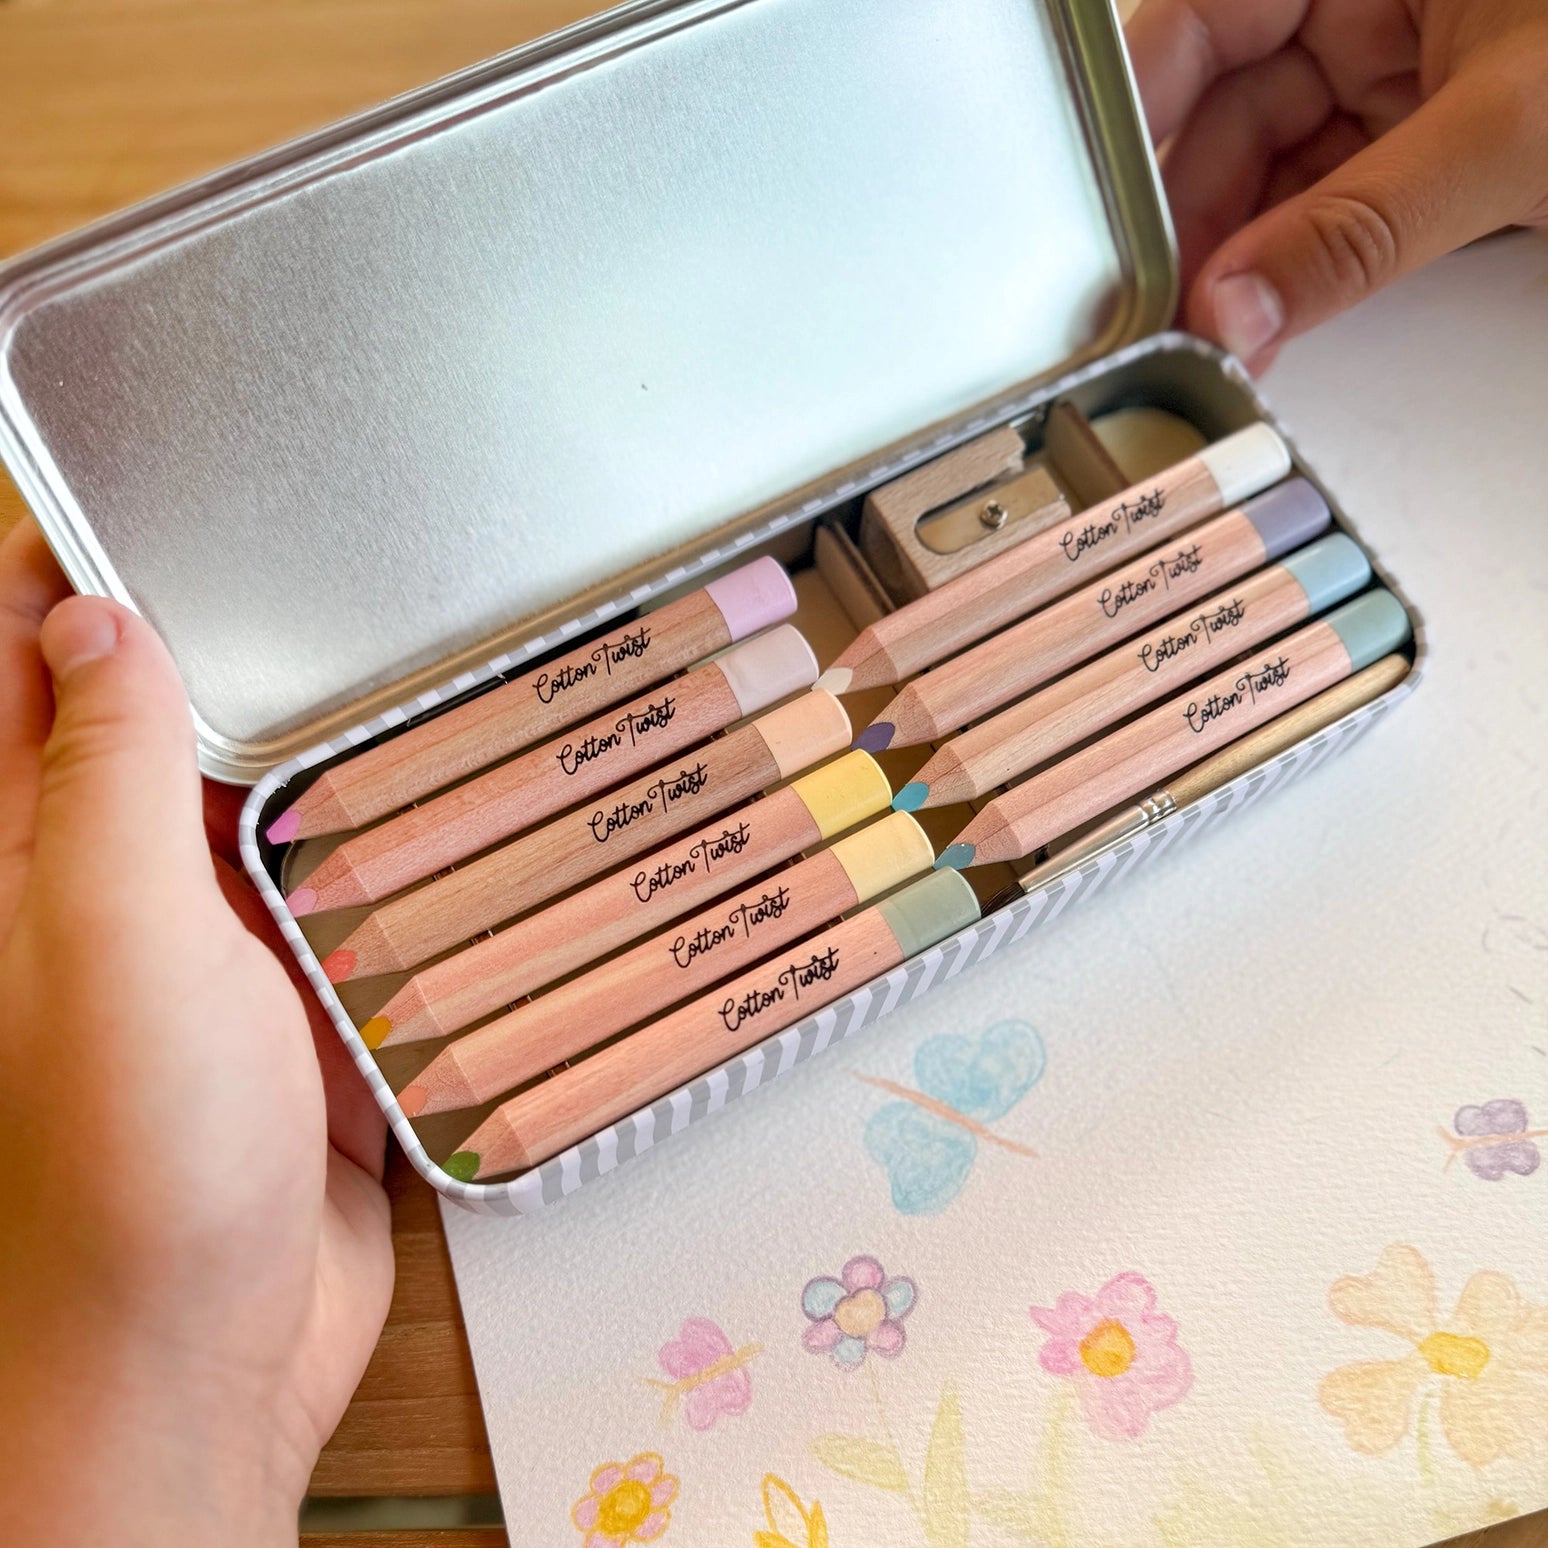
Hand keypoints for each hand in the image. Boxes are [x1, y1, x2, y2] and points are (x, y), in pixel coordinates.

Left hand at [0, 519, 393, 1546]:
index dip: (59, 565)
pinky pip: (328, 884)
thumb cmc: (130, 1172)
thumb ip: (102, 777)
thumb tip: (91, 619)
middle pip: (149, 718)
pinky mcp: (284, 997)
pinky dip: (371, 834)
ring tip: (397, 632)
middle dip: (217, 633)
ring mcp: (197, 943)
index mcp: (12, 856)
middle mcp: (97, 885)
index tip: (142, 468)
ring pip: (253, 798)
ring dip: (311, 734)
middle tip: (312, 534)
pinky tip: (438, 780)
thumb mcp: (108, 943)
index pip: (10, 666)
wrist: (208, 1364)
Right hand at [1126, 0, 1547, 370]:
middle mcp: (1366, 4)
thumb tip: (1237, 309)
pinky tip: (1261, 327)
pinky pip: (1321, 212)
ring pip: (1263, 178)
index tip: (1092, 217)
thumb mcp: (1507, 135)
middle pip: (1220, 116)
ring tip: (1216, 340)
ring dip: (1235, 268)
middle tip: (1165, 313)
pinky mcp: (1416, 146)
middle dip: (1189, 224)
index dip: (1137, 117)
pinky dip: (1288, 276)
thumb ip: (1361, 228)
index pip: (1202, 21)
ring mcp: (1391, 74)